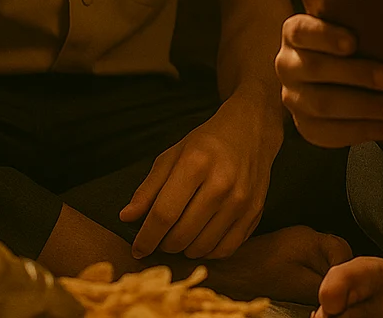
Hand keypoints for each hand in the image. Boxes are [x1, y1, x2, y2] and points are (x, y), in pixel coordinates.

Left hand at [118, 95, 281, 260]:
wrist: (249, 131)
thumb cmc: (206, 144)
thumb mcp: (172, 156)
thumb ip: (148, 189)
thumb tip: (127, 218)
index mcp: (196, 164)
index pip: (164, 214)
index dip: (146, 237)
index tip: (138, 248)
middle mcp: (222, 184)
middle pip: (182, 234)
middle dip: (163, 244)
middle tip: (160, 238)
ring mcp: (241, 200)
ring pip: (202, 247)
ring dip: (184, 249)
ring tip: (180, 236)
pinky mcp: (255, 212)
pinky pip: (225, 249)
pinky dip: (208, 252)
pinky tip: (200, 239)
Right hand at [275, 14, 382, 148]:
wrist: (341, 78)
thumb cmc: (357, 43)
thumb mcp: (354, 24)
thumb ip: (364, 17)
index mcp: (296, 33)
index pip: (302, 31)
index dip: (325, 36)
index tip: (353, 42)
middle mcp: (287, 64)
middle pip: (315, 70)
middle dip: (355, 74)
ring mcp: (293, 98)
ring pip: (322, 105)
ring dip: (364, 107)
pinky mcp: (306, 126)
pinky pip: (331, 134)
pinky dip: (365, 132)